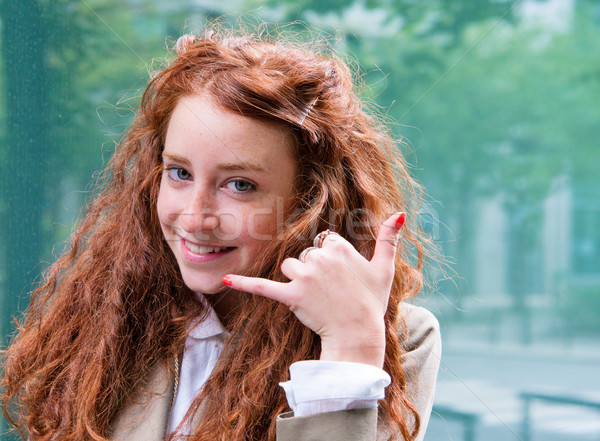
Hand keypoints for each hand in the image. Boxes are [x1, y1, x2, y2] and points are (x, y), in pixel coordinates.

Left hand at [223, 212, 406, 367]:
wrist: (359, 335)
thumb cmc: (372, 302)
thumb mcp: (385, 269)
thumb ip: (389, 238)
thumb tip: (400, 212)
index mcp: (339, 247)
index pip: (324, 242)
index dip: (331, 260)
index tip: (341, 277)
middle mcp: (320, 257)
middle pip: (305, 254)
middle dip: (314, 270)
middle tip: (330, 291)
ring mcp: (305, 277)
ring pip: (289, 267)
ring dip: (297, 280)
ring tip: (315, 297)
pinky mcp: (291, 296)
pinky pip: (263, 287)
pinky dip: (243, 283)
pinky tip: (223, 280)